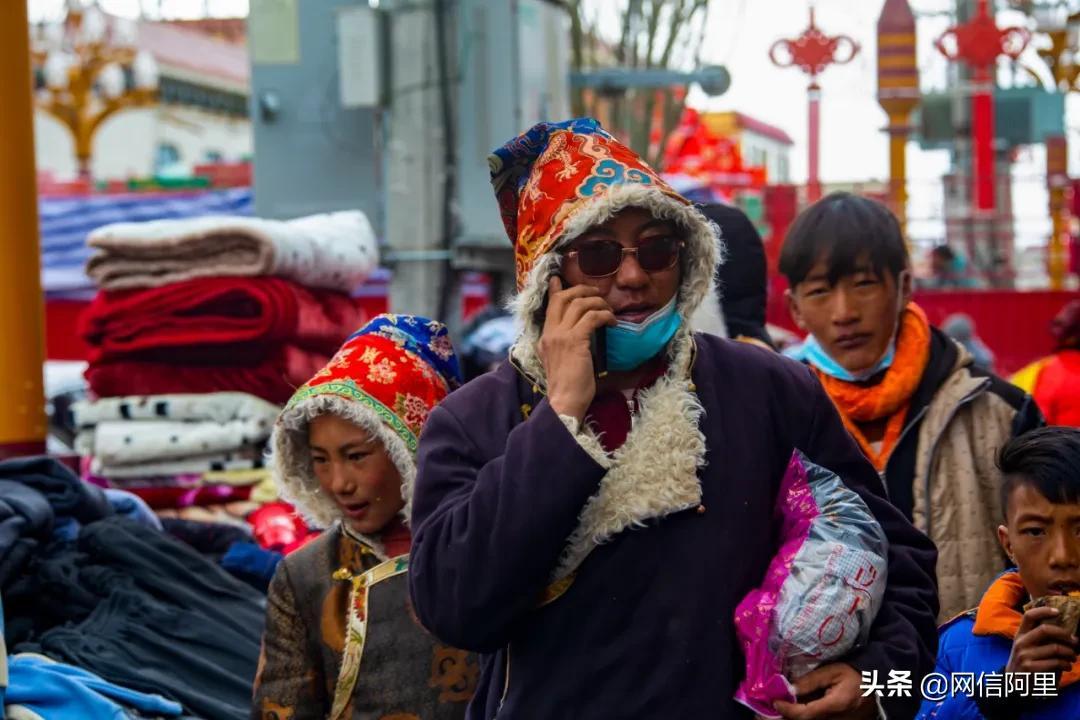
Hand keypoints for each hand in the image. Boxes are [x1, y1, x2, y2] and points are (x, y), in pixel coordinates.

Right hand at [537, 276, 614, 422]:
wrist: (564, 402)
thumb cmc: (568, 389)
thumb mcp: (561, 363)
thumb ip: (565, 347)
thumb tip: (582, 337)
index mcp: (545, 339)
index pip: (550, 307)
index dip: (555, 290)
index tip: (558, 279)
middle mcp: (550, 334)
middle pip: (563, 298)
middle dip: (582, 290)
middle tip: (597, 293)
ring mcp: (561, 336)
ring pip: (579, 304)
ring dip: (598, 303)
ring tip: (609, 310)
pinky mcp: (575, 341)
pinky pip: (592, 317)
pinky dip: (604, 316)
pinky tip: (612, 323)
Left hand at [773, 663, 876, 719]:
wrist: (877, 685)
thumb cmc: (854, 675)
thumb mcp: (832, 672)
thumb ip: (810, 681)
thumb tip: (789, 689)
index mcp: (835, 705)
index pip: (805, 713)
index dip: (788, 710)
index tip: (775, 702)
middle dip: (787, 716)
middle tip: (771, 710)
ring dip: (795, 717)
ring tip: (779, 710)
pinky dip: (804, 717)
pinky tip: (794, 710)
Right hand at [1006, 605, 1077, 675]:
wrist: (1015, 684)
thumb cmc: (1028, 663)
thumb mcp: (1027, 647)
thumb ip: (1039, 638)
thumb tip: (1064, 631)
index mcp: (1020, 634)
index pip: (1029, 616)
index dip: (1043, 611)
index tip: (1058, 611)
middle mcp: (1021, 642)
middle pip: (1045, 630)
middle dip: (1065, 635)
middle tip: (1075, 641)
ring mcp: (1024, 655)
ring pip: (1055, 648)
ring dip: (1070, 653)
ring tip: (1073, 657)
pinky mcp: (1030, 668)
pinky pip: (1055, 662)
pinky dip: (1066, 664)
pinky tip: (1067, 666)